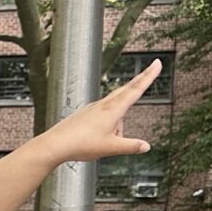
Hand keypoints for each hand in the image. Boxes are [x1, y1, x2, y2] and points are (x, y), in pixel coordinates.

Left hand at [33, 60, 161, 166]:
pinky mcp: (84, 114)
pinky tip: (93, 139)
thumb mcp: (111, 148)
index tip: (157, 63)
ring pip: (114, 113)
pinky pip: (102, 118)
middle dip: (140, 82)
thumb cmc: (81, 145)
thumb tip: (146, 146)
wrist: (53, 145)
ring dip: (117, 126)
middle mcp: (103, 105)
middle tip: (153, 68)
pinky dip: (106, 127)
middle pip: (126, 90)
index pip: (136, 90)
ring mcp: (92, 108)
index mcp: (113, 110)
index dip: (149, 76)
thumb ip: (130, 146)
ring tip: (100, 144)